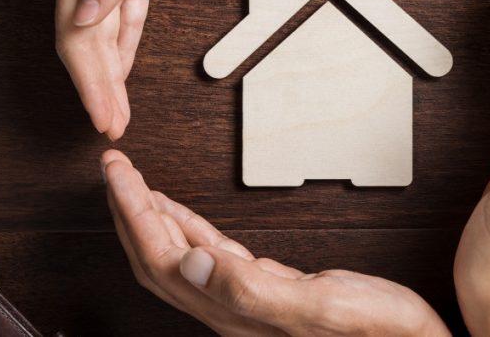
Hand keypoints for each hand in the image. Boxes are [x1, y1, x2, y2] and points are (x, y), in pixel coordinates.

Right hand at [46, 0, 197, 138]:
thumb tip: (85, 18)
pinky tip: (123, 72)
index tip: (102, 116)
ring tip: (116, 113)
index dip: (89, 82)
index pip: (78, 39)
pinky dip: (123, 51)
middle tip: (111, 128)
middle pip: (87, 48)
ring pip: (105, 40)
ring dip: (110, 79)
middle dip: (99, 91)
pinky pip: (125, 22)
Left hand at [101, 149, 449, 335]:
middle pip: (159, 256)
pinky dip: (187, 226)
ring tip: (132, 184)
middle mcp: (230, 307)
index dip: (135, 214)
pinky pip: (208, 252)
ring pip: (178, 254)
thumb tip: (187, 265)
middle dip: (130, 210)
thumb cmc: (375, 330)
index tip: (118, 175)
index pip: (164, 258)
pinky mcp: (264, 286)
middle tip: (114, 168)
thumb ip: (251, 290)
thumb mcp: (317, 306)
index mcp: (234, 309)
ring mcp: (244, 298)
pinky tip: (180, 213)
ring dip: (151, 216)